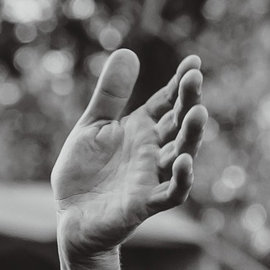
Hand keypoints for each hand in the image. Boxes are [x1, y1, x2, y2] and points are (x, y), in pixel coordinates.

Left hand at [52, 49, 205, 266]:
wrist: (70, 218)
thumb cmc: (84, 173)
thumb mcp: (93, 126)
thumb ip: (110, 94)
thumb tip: (128, 51)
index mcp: (140, 130)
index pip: (167, 102)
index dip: (180, 84)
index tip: (193, 62)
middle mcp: (152, 151)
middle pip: (178, 124)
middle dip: (188, 102)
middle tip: (195, 79)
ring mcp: (151, 177)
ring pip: (181, 155)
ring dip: (192, 136)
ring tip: (199, 113)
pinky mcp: (145, 204)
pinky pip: (171, 193)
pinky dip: (181, 179)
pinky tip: (184, 161)